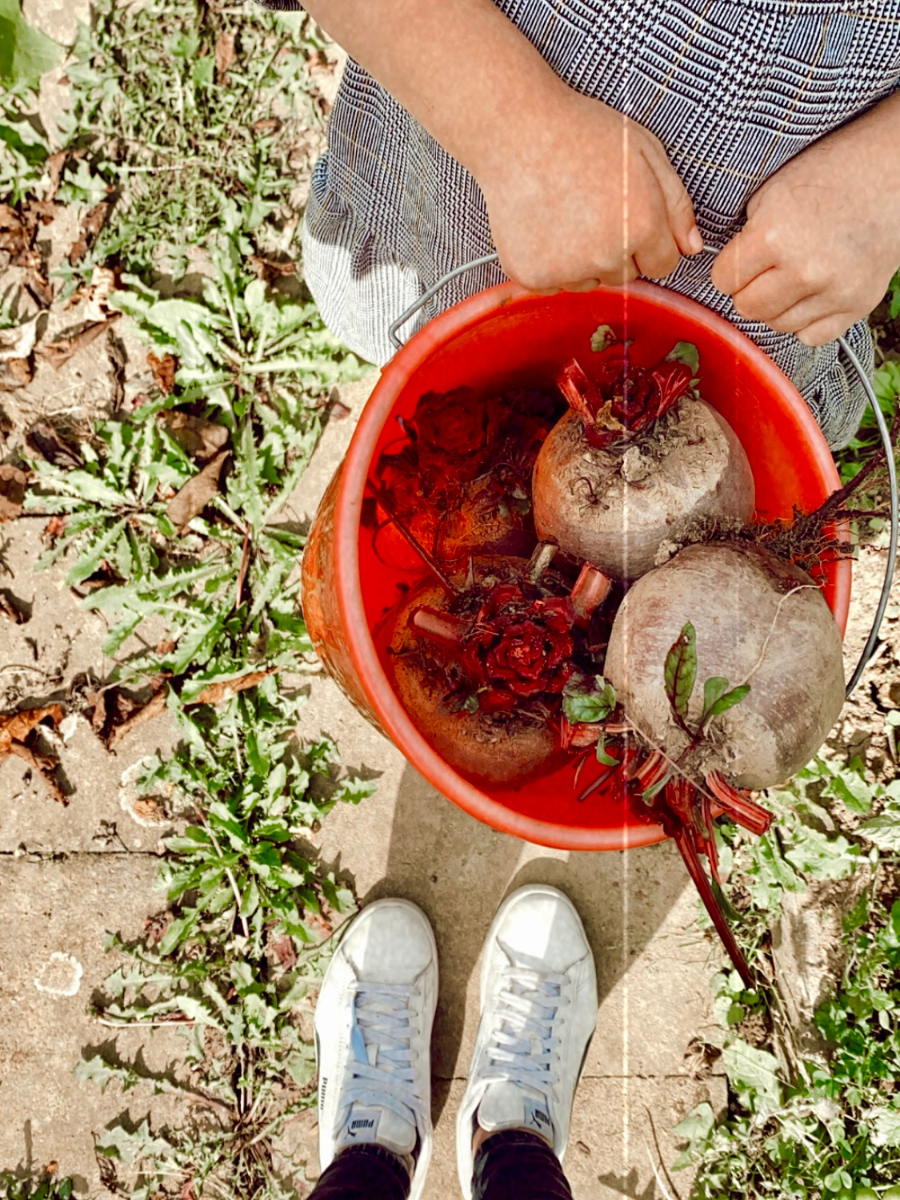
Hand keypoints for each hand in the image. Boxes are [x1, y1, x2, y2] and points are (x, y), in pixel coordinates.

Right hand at [477, 90, 703, 291]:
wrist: (516, 130)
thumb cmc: (583, 133)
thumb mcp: (646, 152)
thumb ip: (677, 204)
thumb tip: (693, 248)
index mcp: (642, 226)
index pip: (664, 264)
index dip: (650, 240)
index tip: (629, 216)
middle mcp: (606, 255)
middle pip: (626, 275)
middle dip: (616, 249)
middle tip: (592, 206)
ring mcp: (566, 269)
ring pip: (589, 282)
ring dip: (583, 261)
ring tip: (565, 214)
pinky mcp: (532, 275)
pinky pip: (553, 285)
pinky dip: (550, 264)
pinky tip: (543, 226)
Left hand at [712, 108, 899, 345]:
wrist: (894, 172)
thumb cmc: (833, 174)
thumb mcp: (773, 193)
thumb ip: (747, 238)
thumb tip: (729, 274)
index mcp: (774, 236)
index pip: (723, 280)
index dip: (727, 271)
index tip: (739, 263)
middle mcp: (804, 270)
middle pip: (748, 308)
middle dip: (748, 291)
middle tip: (764, 272)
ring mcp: (834, 291)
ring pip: (778, 325)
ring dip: (778, 306)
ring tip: (792, 277)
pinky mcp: (857, 304)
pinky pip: (812, 336)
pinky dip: (806, 320)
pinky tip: (812, 294)